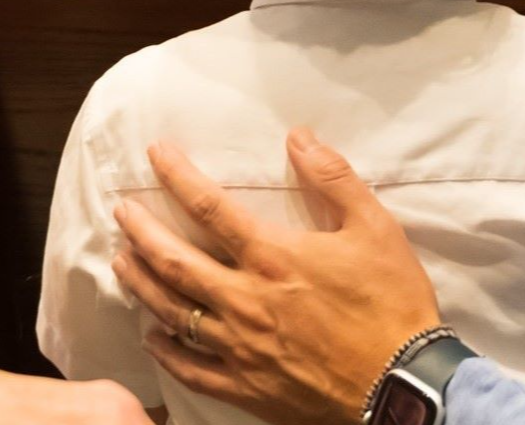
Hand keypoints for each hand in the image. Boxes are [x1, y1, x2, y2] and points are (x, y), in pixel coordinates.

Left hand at [111, 130, 441, 424]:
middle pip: (175, 261)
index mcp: (273, 257)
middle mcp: (245, 300)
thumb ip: (333, 178)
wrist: (403, 383)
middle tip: (121, 212)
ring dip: (141, 283)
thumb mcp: (375, 228)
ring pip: (173, 312)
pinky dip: (166, 352)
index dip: (177, 176)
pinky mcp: (246, 386)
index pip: (210, 208)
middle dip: (142, 232)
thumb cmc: (392, 303)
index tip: (155, 153)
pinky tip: (151, 337)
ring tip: (120, 262)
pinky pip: (191, 369)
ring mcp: (241, 347)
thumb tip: (298, 137)